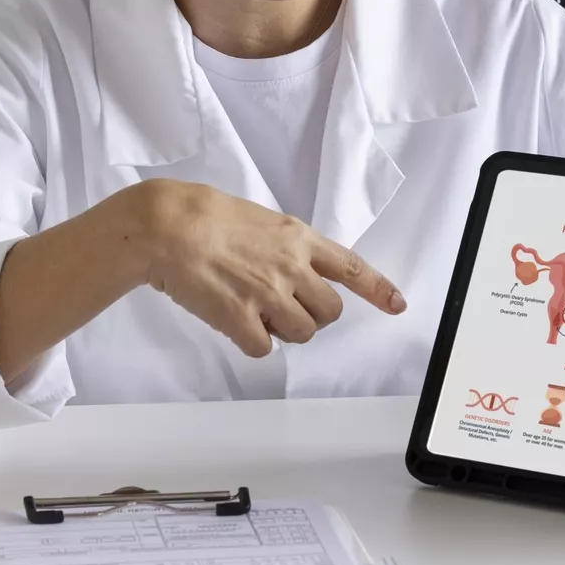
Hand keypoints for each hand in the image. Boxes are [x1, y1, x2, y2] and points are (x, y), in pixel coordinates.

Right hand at [130, 179, 405, 356]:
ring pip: (302, 333)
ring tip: (252, 310)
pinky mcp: (241, 318)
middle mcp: (292, 267)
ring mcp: (268, 294)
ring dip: (282, 331)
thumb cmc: (204, 216)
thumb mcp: (261, 220)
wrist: (166, 225)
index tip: (397, 305)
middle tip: (281, 306)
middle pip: (330, 312)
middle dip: (311, 316)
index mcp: (299, 239)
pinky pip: (264, 348)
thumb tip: (294, 274)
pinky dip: (251, 342)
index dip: (378, 290)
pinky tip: (233, 321)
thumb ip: (286, 247)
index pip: (352, 267)